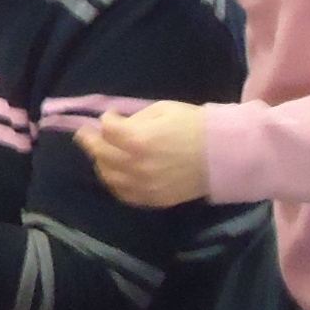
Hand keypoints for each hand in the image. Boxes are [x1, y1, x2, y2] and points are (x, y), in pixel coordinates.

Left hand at [74, 101, 208, 207]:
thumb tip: (117, 124)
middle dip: (90, 140)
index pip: (106, 129)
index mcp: (138, 139)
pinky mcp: (151, 199)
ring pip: (107, 175)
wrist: (223, 154)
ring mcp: (142, 185)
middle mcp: (135, 164)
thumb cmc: (194, 126)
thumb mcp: (162, 110)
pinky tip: (115, 173)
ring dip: (100, 162)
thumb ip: (135, 118)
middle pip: (100, 153)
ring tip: (102, 154)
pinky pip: (123, 193)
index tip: (111, 117)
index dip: (106, 120)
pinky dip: (114, 182)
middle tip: (86, 134)